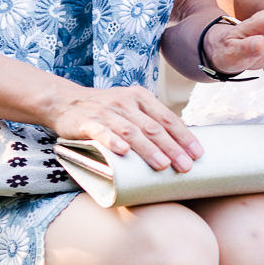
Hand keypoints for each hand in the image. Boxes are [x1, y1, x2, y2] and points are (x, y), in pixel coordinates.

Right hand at [52, 84, 204, 171]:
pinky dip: (112, 141)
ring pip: (131, 131)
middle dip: (172, 148)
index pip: (167, 118)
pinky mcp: (87, 122)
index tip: (198, 154)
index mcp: (140, 97)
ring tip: (162, 165)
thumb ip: (150, 121)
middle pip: (153, 127)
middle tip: (186, 166)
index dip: (184, 136)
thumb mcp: (130, 108)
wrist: (65, 101)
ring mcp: (106, 112)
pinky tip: (123, 152)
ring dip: (148, 149)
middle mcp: (126, 102)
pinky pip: (101, 132)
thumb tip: (179, 145)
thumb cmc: (105, 110)